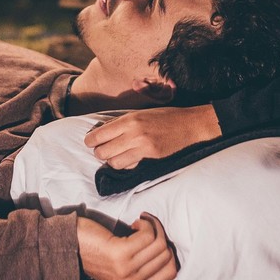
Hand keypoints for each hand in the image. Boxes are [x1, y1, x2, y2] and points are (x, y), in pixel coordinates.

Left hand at [76, 214, 177, 279]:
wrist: (68, 244)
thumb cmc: (97, 252)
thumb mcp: (121, 270)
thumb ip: (142, 270)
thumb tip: (169, 254)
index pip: (171, 272)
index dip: (169, 252)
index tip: (156, 239)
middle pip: (167, 256)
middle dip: (161, 236)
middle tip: (147, 227)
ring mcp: (126, 271)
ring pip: (160, 244)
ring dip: (153, 227)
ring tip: (140, 224)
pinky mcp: (120, 255)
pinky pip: (148, 236)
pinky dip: (145, 224)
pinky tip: (134, 222)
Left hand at [84, 105, 221, 168]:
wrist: (190, 124)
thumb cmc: (166, 117)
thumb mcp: (142, 113)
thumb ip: (123, 123)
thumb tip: (103, 132)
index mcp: (129, 118)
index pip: (99, 134)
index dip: (90, 141)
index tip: (90, 143)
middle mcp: (133, 131)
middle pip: (102, 150)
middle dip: (99, 152)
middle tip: (103, 151)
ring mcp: (142, 145)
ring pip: (112, 161)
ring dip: (111, 161)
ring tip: (116, 156)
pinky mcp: (150, 156)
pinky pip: (128, 165)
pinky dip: (125, 164)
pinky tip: (129, 159)